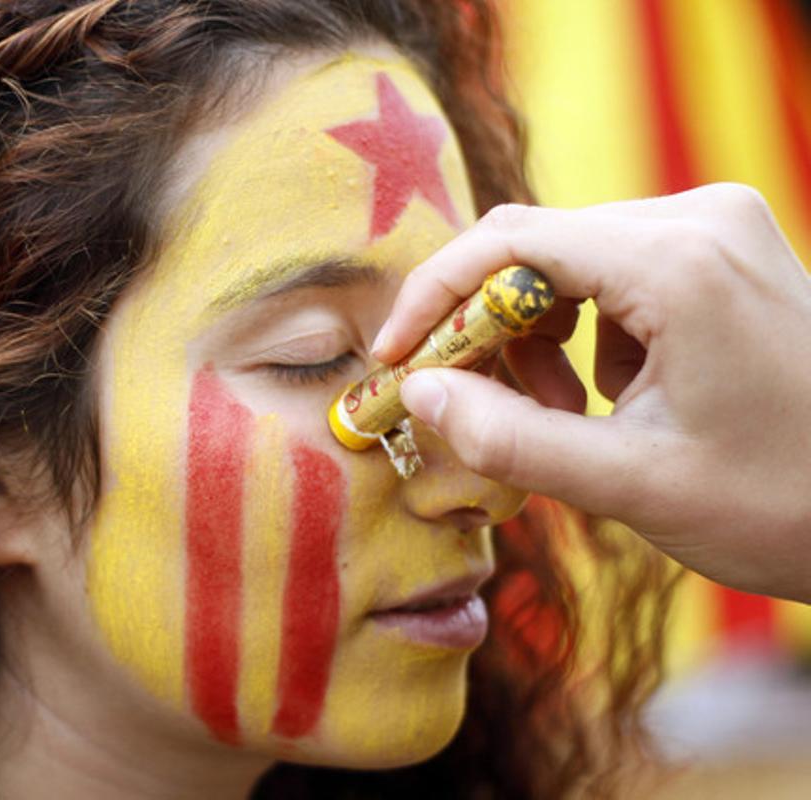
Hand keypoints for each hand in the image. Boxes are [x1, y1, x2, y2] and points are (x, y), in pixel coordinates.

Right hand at [373, 184, 810, 603]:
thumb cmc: (781, 503)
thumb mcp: (630, 485)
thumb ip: (508, 438)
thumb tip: (417, 391)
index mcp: (679, 263)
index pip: (510, 242)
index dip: (433, 298)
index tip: (394, 358)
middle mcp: (699, 219)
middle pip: (535, 247)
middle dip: (484, 328)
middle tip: (468, 405)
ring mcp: (717, 229)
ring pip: (568, 259)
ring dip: (535, 335)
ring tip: (561, 416)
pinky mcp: (722, 251)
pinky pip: (612, 272)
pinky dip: (584, 332)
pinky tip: (611, 396)